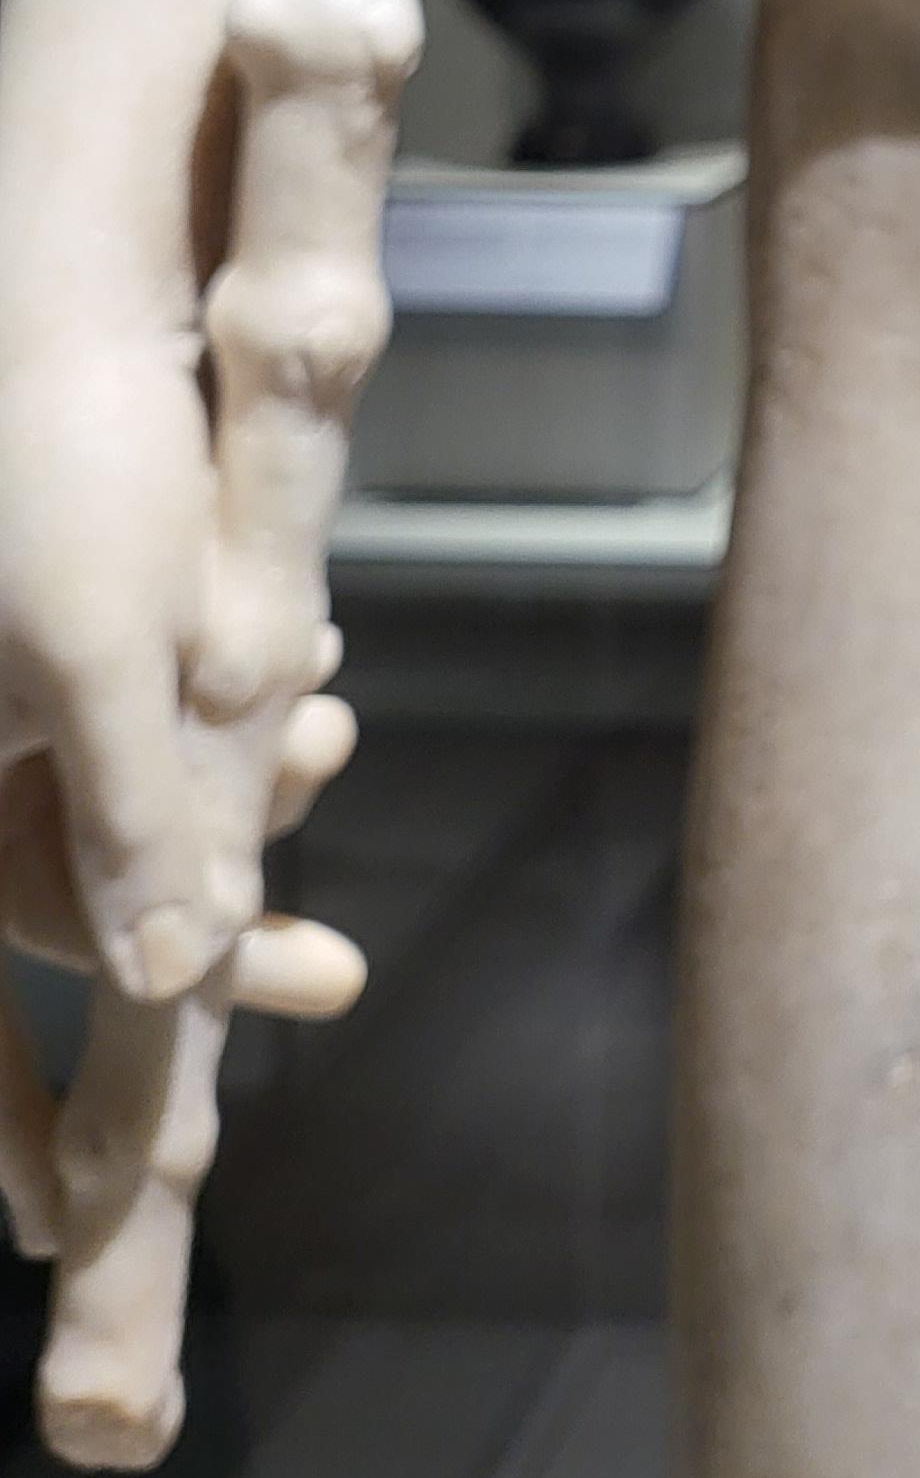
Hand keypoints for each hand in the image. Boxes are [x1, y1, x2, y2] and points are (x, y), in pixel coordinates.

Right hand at [0, 326, 368, 1463]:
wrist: (68, 260)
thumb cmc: (74, 444)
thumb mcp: (120, 650)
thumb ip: (138, 828)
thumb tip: (170, 982)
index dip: (30, 1120)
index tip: (97, 1217)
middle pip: (50, 899)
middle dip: (195, 932)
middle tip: (332, 970)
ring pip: (100, 804)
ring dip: (222, 813)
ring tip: (329, 755)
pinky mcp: (41, 619)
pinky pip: (115, 720)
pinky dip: (213, 730)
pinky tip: (307, 701)